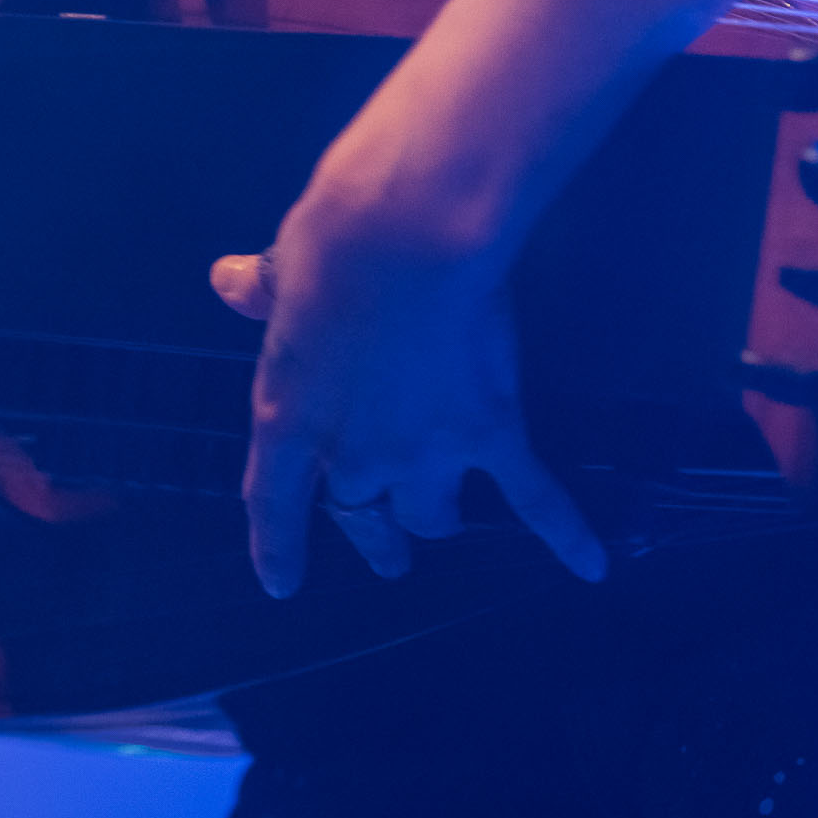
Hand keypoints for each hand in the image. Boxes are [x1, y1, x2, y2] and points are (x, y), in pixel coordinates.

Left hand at [211, 195, 606, 599]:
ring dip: (438, 520)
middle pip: (362, 514)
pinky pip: (532, 495)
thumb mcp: (280, 269)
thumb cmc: (333, 242)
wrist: (411, 232)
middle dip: (374, 536)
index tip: (282, 585)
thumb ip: (260, 292)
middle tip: (387, 553)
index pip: (274, 501)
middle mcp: (355, 454)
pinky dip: (564, 533)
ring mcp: (427, 451)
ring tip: (448, 525)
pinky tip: (590, 565)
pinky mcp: (492, 433)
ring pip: (434, 514)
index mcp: (289, 416)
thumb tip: (227, 282)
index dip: (278, 546)